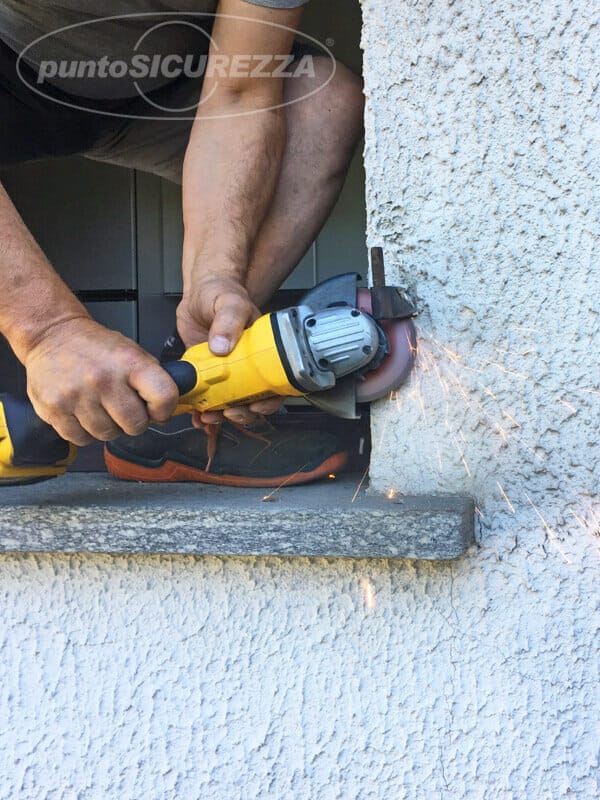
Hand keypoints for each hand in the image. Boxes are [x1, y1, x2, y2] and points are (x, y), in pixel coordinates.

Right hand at [23, 317, 178, 445]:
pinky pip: (81, 439)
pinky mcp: (54, 409)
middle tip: (124, 408)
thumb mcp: (131, 351)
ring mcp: (77, 396)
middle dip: (133, 422)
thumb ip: (152, 380)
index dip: (164, 410)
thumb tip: (166, 414)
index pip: (164, 397)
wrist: (51, 334)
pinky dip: (84, 431)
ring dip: (108, 427)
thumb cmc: (94, 345)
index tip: (157, 410)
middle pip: (135, 425)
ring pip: (107, 435)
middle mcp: (103, 379)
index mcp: (128, 362)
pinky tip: (82, 412)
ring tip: (99, 406)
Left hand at [176, 274, 283, 424]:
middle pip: (252, 400)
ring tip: (208, 416)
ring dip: (220, 415)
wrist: (199, 294)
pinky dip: (202, 409)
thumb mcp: (229, 303)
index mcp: (261, 353)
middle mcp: (246, 366)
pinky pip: (208, 398)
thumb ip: (228, 321)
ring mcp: (226, 372)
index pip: (274, 384)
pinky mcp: (207, 375)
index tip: (255, 405)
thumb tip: (222, 345)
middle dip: (242, 413)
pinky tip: (195, 413)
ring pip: (230, 403)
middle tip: (229, 412)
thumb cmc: (222, 292)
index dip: (268, 401)